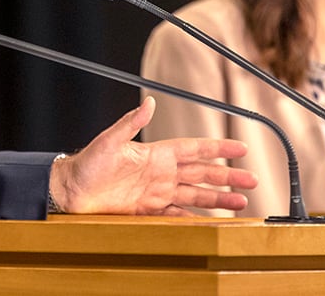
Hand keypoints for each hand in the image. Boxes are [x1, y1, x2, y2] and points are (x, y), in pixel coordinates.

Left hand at [49, 96, 257, 215]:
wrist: (72, 190)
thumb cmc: (87, 164)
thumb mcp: (109, 141)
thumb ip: (130, 124)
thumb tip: (148, 103)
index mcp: (155, 154)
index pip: (194, 149)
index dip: (218, 148)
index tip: (241, 148)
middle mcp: (160, 173)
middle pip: (202, 174)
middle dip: (228, 176)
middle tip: (252, 180)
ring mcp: (156, 193)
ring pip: (195, 195)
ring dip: (219, 199)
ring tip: (241, 204)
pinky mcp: (148, 211)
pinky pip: (178, 214)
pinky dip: (196, 218)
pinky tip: (212, 222)